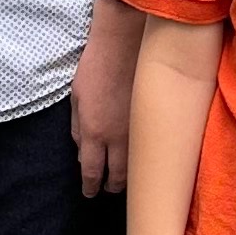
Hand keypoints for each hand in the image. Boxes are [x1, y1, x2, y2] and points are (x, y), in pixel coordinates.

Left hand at [73, 0, 144, 199]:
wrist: (128, 41)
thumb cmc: (98, 64)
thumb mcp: (76, 96)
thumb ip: (78, 127)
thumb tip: (82, 150)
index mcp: (95, 131)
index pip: (92, 171)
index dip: (91, 186)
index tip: (90, 193)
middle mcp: (119, 138)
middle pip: (118, 178)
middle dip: (112, 187)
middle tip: (108, 188)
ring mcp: (142, 131)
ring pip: (139, 168)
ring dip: (132, 178)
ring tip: (127, 180)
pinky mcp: (158, 121)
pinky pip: (152, 150)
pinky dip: (147, 160)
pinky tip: (144, 160)